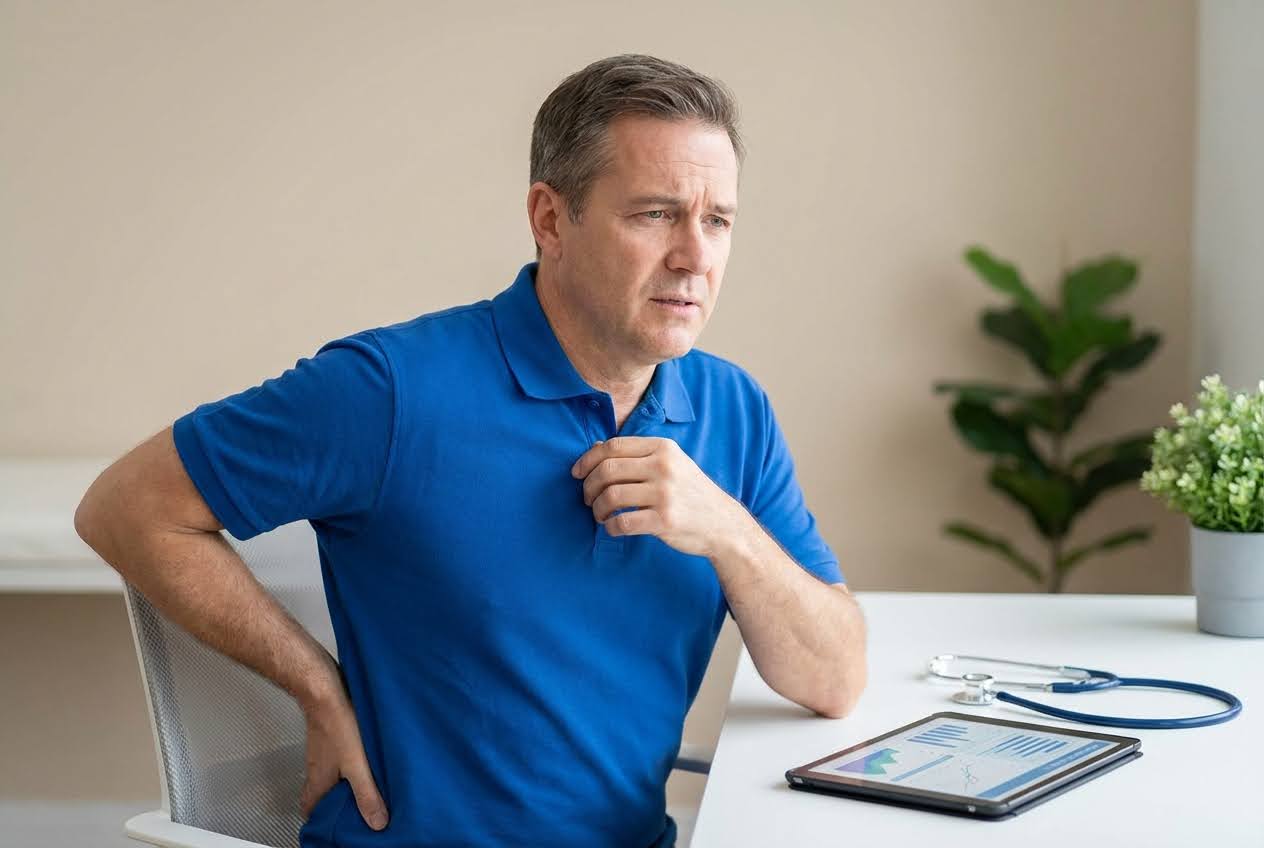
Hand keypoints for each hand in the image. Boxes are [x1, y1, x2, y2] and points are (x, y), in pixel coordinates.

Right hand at [298, 665, 388, 830]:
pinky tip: (365, 755)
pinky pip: (337, 754)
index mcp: (318, 780)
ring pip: (330, 771)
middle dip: (334, 800)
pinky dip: (348, 760)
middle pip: (320, 790)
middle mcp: (316, 766)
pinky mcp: (330, 733)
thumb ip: (367, 794)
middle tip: (353, 805)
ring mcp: (322, 749)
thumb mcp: (357, 766)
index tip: (331, 824)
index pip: (309, 807)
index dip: (318, 818)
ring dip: (344, 779)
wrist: (326, 689)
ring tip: (365, 782)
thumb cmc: (338, 725)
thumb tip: (377, 823)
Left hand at [571, 436, 748, 558]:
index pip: (613, 446)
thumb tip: (597, 447)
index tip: (577, 473)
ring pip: (611, 496)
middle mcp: (664, 467)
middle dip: (588, 486)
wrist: (722, 523)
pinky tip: (612, 527)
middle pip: (607, 470)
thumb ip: (637, 455)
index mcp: (663, 448)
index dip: (588, 459)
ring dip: (597, 509)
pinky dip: (609, 527)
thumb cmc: (690, 493)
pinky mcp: (664, 520)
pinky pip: (622, 522)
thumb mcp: (670, 464)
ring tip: (600, 514)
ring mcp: (665, 494)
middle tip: (587, 498)